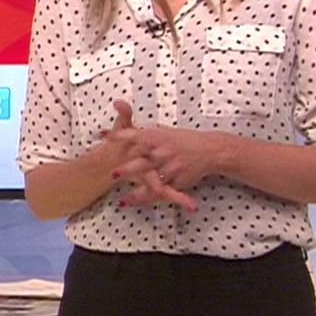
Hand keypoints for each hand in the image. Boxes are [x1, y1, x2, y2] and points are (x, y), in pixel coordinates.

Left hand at [107, 108, 233, 213]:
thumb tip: (118, 111)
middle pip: (143, 161)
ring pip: (152, 181)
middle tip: (113, 174)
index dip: (120, 136)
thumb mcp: (162, 130)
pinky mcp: (177, 180)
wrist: (209, 150)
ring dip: (137, 191)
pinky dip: (146, 199)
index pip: (135, 135)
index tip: (105, 137)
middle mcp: (163, 152)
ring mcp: (171, 167)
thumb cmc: (182, 140)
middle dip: (129, 169)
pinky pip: (161, 192)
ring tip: (122, 199)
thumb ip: (140, 130)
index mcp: (157, 137)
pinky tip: (135, 204)